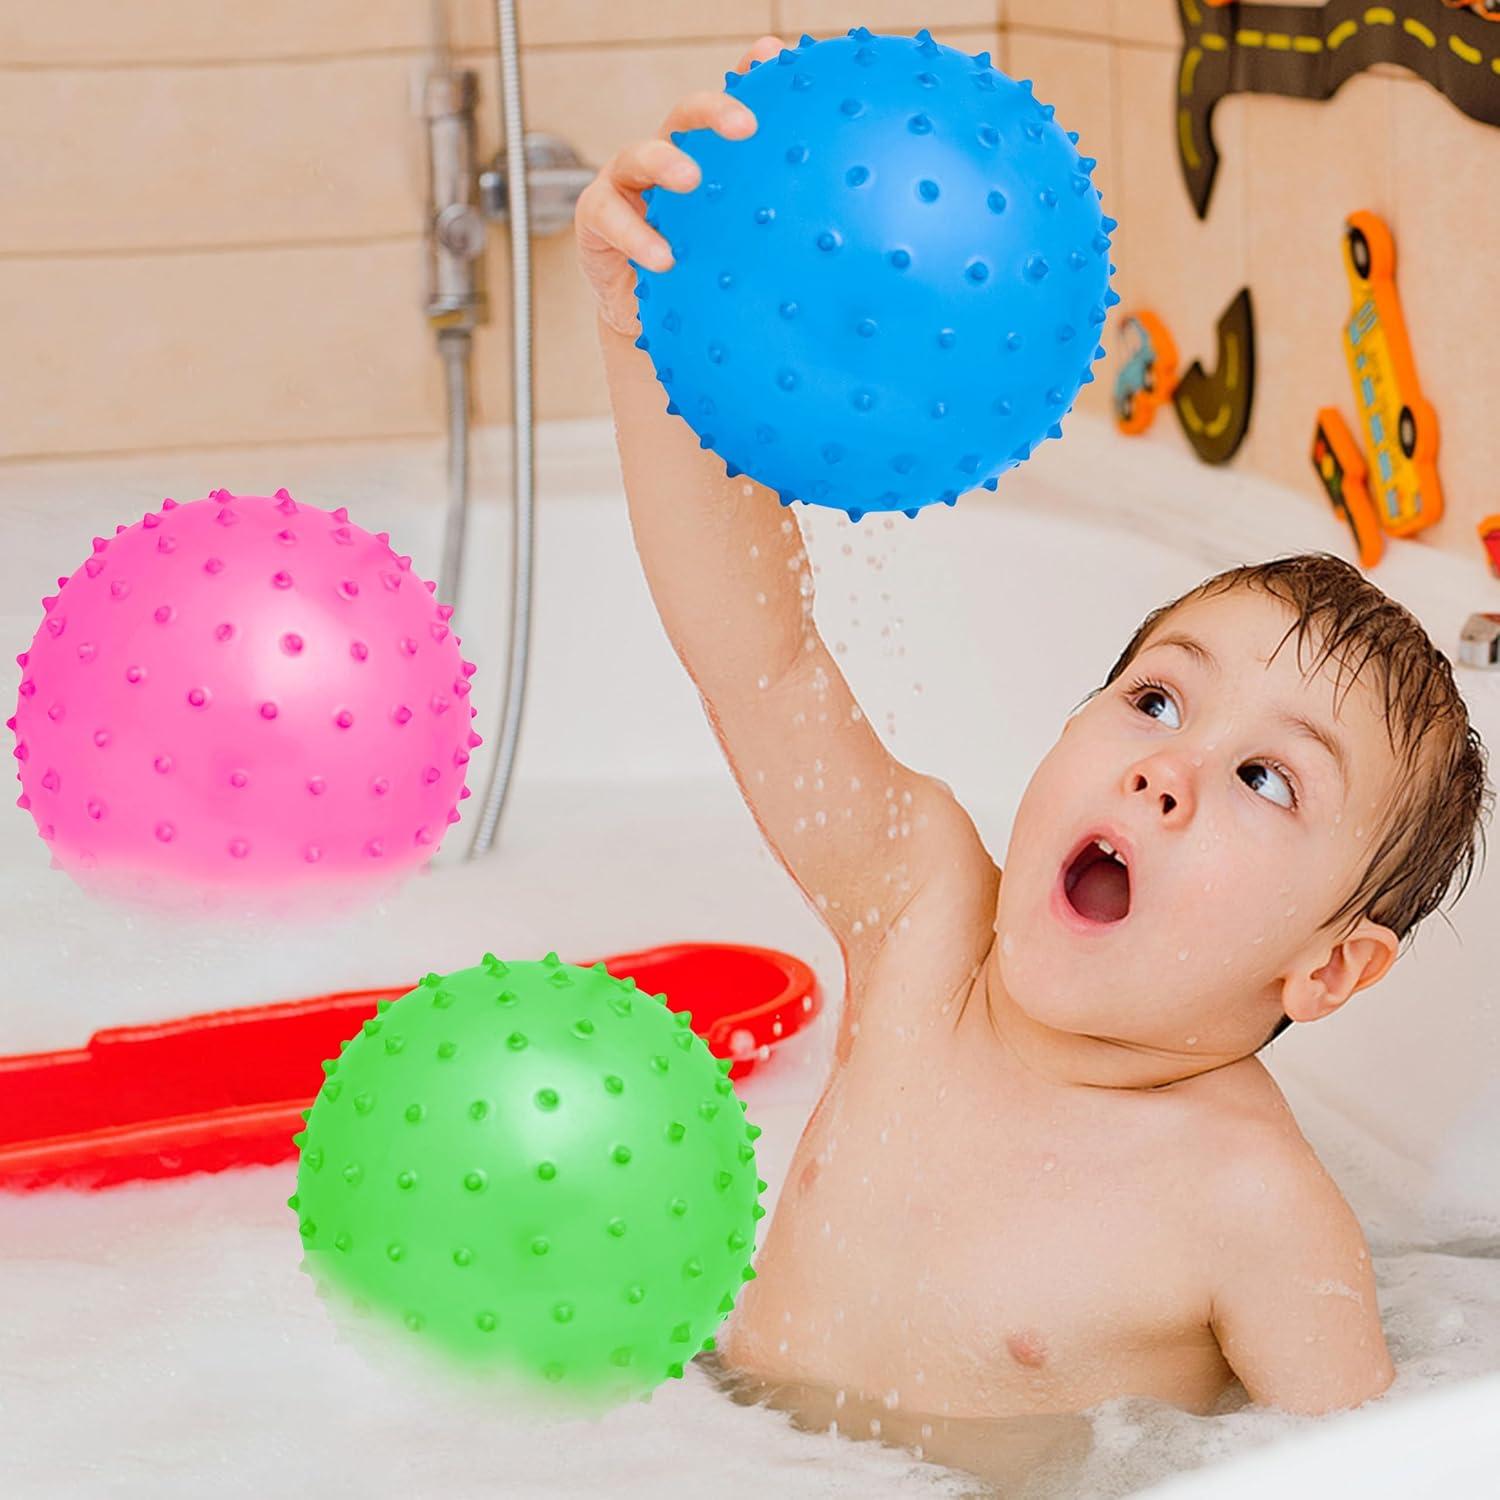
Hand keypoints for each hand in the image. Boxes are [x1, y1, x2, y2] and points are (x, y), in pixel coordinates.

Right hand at [575, 34, 783, 336]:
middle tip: (745, 126)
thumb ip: (778, 232)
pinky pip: (610, 217)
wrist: (650, 321)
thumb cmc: (704, 279)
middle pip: (686, 115)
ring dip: (664, 161)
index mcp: (706, 160)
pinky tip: (663, 258)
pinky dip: (636, 235)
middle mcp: (666, 159)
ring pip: (639, 155)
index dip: (749, 76)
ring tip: (689, 178)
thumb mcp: (745, 254)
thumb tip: (842, 232)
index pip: (727, 111)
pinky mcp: (596, 217)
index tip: (777, 59)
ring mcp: (626, 184)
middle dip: (714, 110)